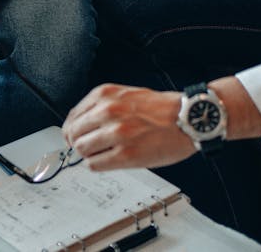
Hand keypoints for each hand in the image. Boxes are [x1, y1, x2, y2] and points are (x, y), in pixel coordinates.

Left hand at [62, 83, 197, 170]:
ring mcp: (116, 133)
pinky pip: (95, 164)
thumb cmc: (162, 108)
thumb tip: (80, 125)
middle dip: (77, 143)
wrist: (188, 119)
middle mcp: (108, 111)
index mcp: (106, 94)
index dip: (72, 130)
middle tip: (87, 148)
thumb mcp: (126, 94)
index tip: (75, 137)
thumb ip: (102, 106)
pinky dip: (98, 165)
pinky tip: (110, 160)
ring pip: (81, 150)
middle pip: (73, 134)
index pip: (73, 116)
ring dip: (89, 155)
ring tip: (103, 153)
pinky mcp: (126, 155)